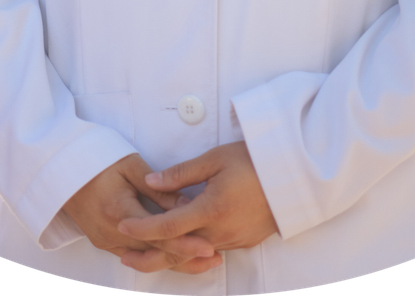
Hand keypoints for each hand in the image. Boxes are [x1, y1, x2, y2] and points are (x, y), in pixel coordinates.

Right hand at [61, 154, 222, 273]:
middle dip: (187, 258)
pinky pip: (135, 256)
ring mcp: (106, 242)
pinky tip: (175, 256)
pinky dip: (157, 257)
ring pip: (147, 260)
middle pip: (156, 254)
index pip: (160, 235)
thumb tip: (187, 205)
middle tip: (216, 257)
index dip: (187, 243)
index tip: (211, 246)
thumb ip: (159, 189)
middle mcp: (113, 234)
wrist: (61, 168)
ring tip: (203, 261)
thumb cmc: (98, 159)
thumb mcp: (130, 166)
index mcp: (120, 212)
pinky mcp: (103, 243)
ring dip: (174, 261)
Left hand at [116, 142, 278, 266]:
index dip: (141, 229)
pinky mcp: (244, 243)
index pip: (167, 227)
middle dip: (148, 253)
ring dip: (169, 253)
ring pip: (193, 254)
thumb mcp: (215, 159)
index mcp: (209, 211)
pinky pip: (211, 251)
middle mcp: (219, 233)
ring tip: (146, 251)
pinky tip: (182, 245)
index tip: (121, 227)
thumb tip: (150, 182)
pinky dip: (192, 251)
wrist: (293, 174)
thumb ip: (181, 174)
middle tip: (124, 253)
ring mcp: (233, 241)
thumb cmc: (253, 160)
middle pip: (176, 250)